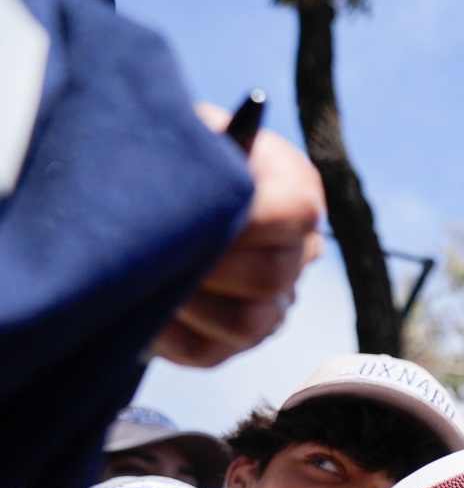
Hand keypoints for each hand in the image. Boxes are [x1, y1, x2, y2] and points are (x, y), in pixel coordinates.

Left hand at [154, 108, 324, 366]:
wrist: (140, 194)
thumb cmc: (167, 156)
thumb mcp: (188, 136)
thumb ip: (205, 155)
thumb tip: (204, 192)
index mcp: (296, 190)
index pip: (297, 213)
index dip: (246, 218)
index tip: (192, 209)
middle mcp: (298, 251)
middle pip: (273, 275)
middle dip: (207, 264)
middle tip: (156, 247)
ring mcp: (273, 302)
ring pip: (247, 322)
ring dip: (189, 300)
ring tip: (147, 274)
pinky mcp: (235, 341)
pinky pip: (207, 351)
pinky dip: (166, 331)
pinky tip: (143, 300)